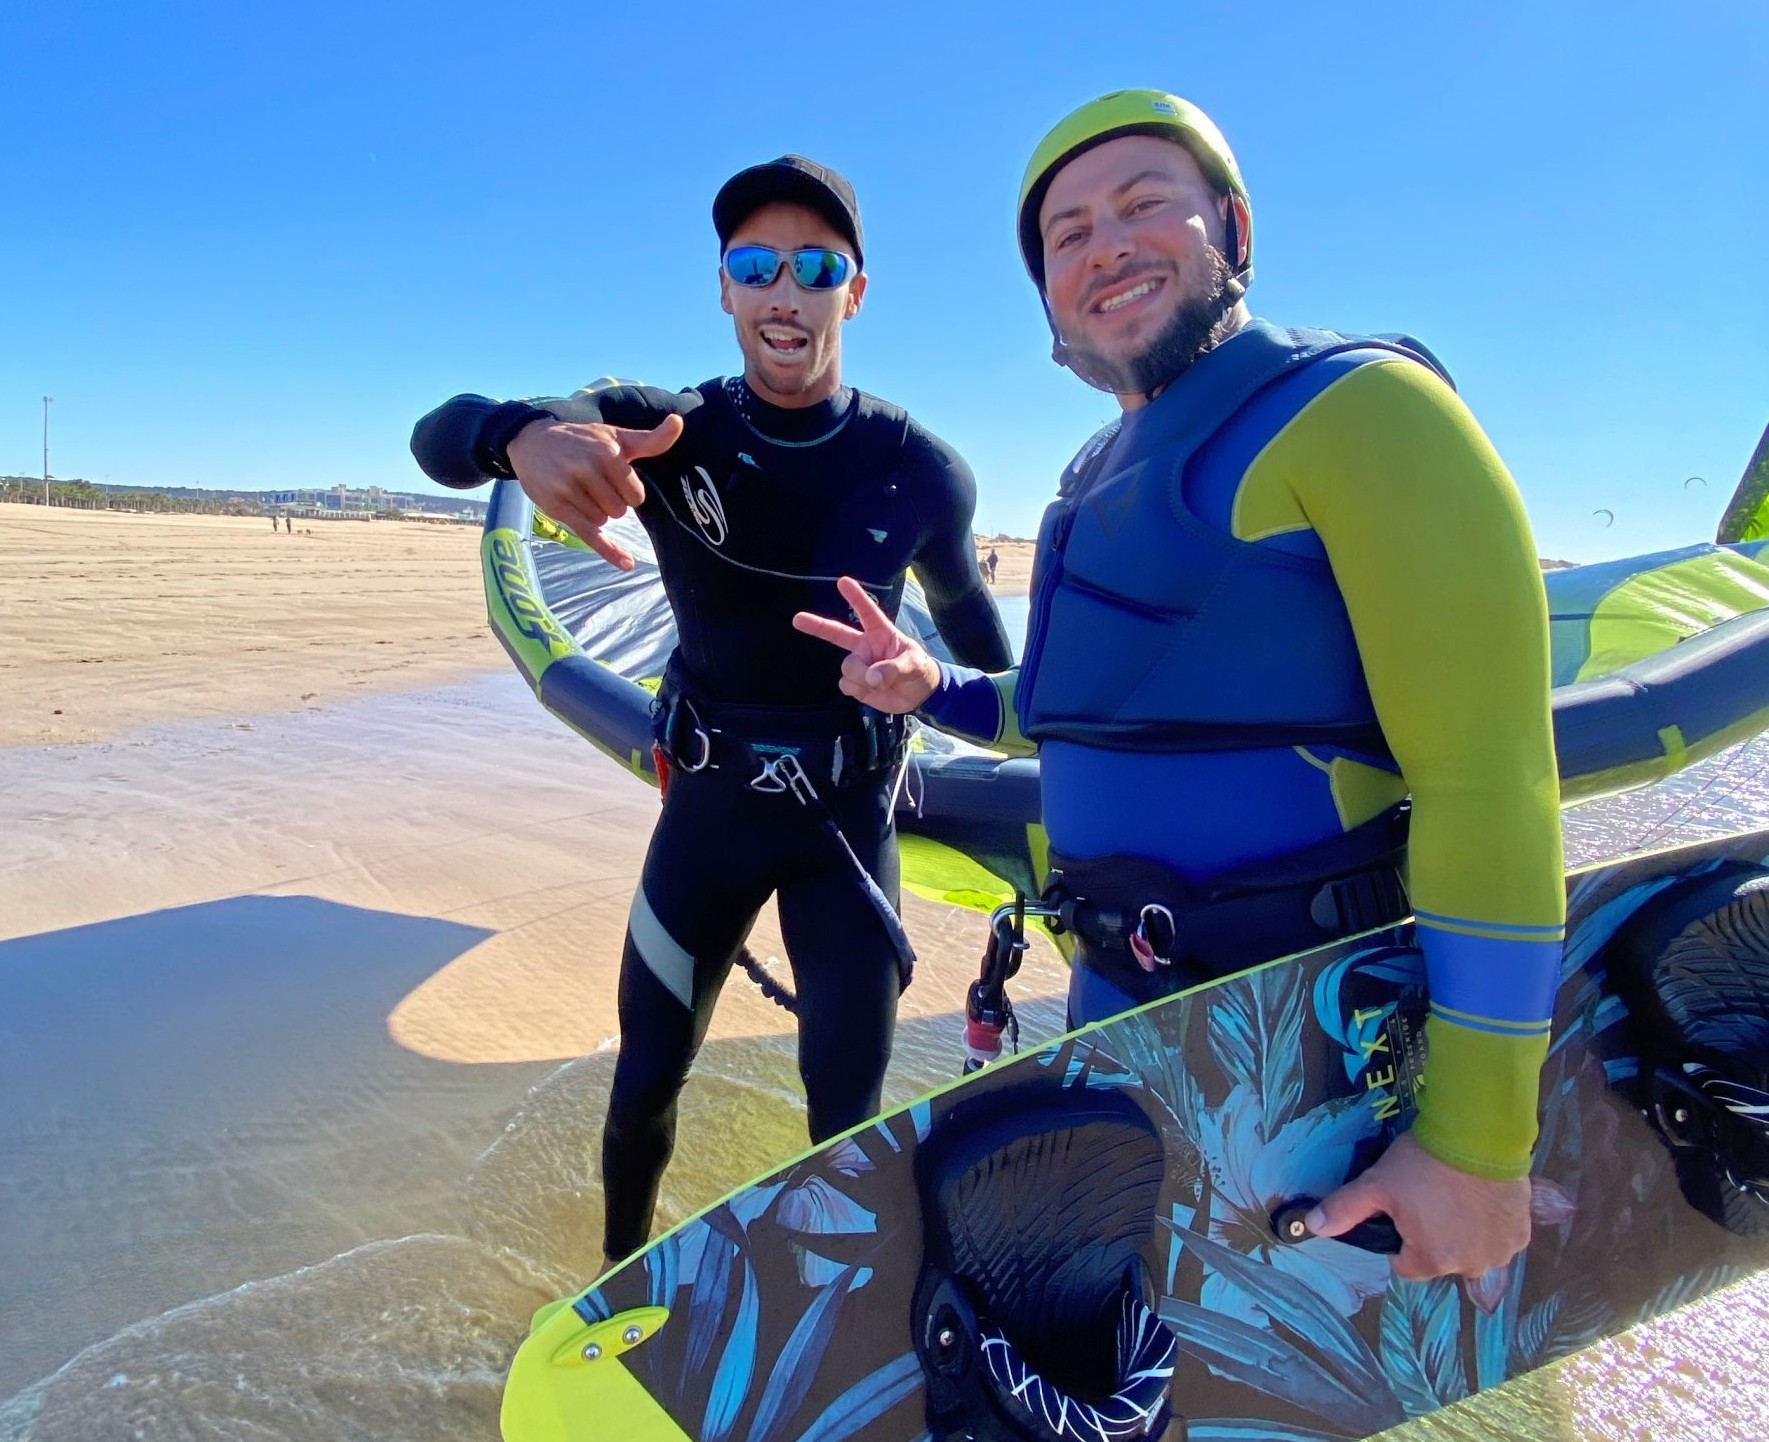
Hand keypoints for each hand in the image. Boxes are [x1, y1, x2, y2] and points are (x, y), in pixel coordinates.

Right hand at [506, 412, 683, 569]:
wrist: (531, 441)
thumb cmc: (582, 441)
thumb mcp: (615, 436)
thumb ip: (649, 439)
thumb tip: (679, 422)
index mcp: (606, 451)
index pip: (636, 495)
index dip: (627, 492)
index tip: (611, 478)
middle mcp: (586, 468)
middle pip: (620, 510)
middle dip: (611, 503)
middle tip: (593, 484)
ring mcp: (568, 488)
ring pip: (603, 521)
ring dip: (596, 513)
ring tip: (579, 491)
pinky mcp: (556, 507)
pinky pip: (590, 535)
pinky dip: (609, 551)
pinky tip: (627, 563)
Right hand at [792, 575, 940, 712]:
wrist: (918, 696)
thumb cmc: (919, 670)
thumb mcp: (914, 665)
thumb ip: (894, 669)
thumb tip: (871, 678)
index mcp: (881, 633)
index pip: (867, 612)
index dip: (855, 597)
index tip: (842, 581)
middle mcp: (865, 646)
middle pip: (836, 634)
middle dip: (816, 625)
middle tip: (797, 618)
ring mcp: (859, 665)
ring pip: (847, 668)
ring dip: (861, 678)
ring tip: (880, 683)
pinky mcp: (855, 684)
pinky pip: (847, 685)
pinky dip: (859, 691)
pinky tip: (873, 691)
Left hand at [1308, 1133, 1530, 1280]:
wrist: (1480, 1134)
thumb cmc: (1424, 1162)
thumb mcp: (1377, 1183)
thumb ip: (1344, 1209)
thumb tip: (1313, 1226)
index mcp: (1430, 1259)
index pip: (1405, 1265)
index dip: (1400, 1238)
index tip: (1404, 1210)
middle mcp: (1469, 1266)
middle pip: (1440, 1258)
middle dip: (1433, 1235)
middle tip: (1431, 1196)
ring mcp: (1500, 1252)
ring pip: (1471, 1250)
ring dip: (1464, 1232)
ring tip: (1457, 1194)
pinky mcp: (1521, 1234)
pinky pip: (1499, 1238)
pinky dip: (1490, 1224)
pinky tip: (1481, 1195)